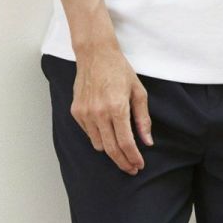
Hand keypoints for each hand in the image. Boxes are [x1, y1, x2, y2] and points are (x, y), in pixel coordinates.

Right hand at [70, 45, 152, 174]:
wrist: (95, 54)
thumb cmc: (119, 70)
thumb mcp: (138, 92)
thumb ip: (143, 119)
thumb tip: (147, 142)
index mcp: (117, 107)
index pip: (126, 143)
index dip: (133, 157)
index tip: (139, 165)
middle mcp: (99, 113)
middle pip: (111, 149)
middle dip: (123, 162)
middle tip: (131, 169)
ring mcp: (85, 113)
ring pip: (98, 145)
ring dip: (111, 151)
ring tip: (121, 150)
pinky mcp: (76, 112)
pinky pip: (89, 133)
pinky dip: (99, 137)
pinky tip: (107, 132)